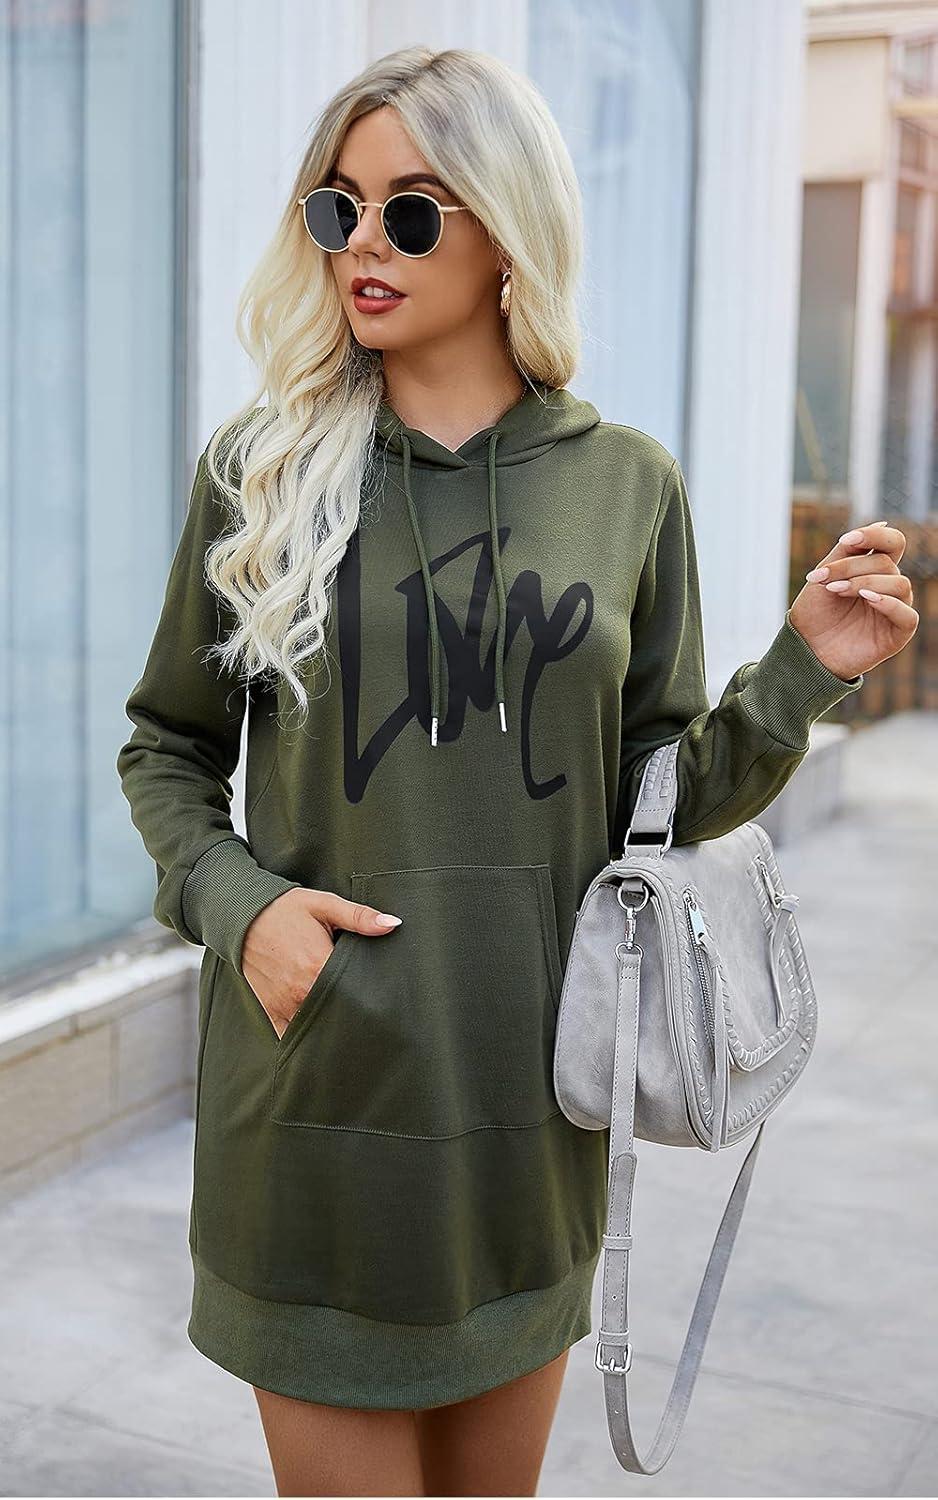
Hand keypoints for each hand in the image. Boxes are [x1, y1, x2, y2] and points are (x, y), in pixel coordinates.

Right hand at [241, 887, 401, 1038]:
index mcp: (317, 966)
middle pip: (337, 1014)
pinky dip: (307, 1037)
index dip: (371, 998)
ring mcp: (285, 1005)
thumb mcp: (324, 905)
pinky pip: (292, 1035)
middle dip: (355, 1016)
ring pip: (316, 1029)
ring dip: (332, 1027)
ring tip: (352, 1027)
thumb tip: (392, 924)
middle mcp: (301, 992)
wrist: (243, 916)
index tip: (385, 1001)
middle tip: (374, 1018)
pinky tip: (323, 1036)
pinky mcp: (272, 1011)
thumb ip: (359, 917)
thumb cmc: (286, 909)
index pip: (354, 994)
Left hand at [790, 521, 918, 679]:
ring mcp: (895, 610)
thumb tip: (882, 523)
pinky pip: (907, 615)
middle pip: (886, 563)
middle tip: (823, 579)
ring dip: (865, 583)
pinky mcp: (897, 634)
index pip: (892, 543)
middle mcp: (888, 587)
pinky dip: (888, 603)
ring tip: (836, 591)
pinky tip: (867, 599)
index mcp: (874, 570)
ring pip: (899, 584)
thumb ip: (848, 550)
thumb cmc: (815, 613)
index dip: (875, 535)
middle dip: (852, 567)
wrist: (804, 649)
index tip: (847, 538)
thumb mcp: (826, 575)